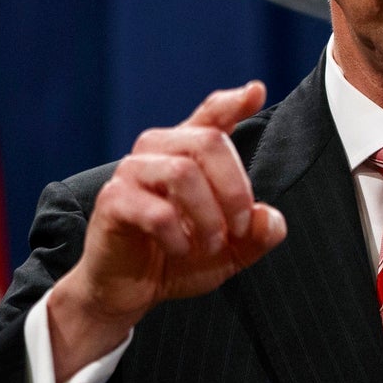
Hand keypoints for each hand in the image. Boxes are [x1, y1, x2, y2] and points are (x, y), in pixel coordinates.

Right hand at [48, 81, 285, 381]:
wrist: (129, 291)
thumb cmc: (179, 259)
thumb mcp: (231, 250)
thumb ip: (257, 234)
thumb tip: (269, 220)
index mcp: (187, 153)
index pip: (211, 115)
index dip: (233, 102)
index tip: (256, 91)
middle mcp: (158, 151)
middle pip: (208, 142)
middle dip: (235, 189)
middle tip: (239, 229)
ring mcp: (132, 173)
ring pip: (182, 172)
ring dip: (208, 215)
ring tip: (211, 244)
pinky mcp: (113, 201)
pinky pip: (157, 210)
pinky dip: (179, 236)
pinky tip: (180, 250)